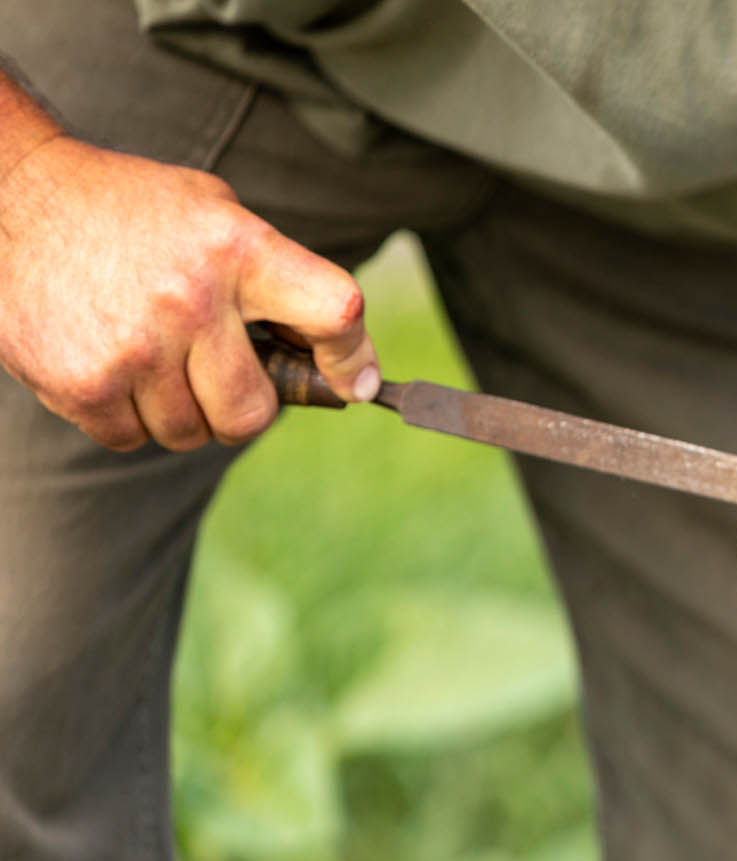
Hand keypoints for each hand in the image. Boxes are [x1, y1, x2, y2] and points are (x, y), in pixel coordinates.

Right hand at [0, 135, 376, 450]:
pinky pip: (132, 438)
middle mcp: (191, 299)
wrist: (9, 197)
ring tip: (149, 354)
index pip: (334, 311)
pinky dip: (126, 416)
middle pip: (254, 413)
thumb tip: (344, 365)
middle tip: (215, 372)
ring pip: (191, 433)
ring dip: (179, 410)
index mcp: (238, 249)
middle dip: (241, 404)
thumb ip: (275, 279)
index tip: (354, 381)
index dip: (352, 357)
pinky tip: (108, 362)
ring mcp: (134, 347)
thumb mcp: (213, 212)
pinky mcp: (81, 382)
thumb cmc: (129, 212)